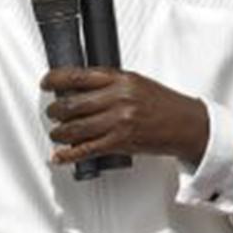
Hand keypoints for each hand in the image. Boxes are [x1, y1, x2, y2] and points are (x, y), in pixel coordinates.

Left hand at [42, 67, 209, 167]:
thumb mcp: (136, 82)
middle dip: (55, 110)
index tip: (46, 82)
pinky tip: (60, 155)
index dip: (55, 79)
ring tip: (57, 133)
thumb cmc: (163, 104)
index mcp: (120, 79)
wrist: (186, 124)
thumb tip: (80, 87)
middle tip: (52, 112)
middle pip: (72, 104)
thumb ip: (110, 83)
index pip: (78, 76)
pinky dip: (68, 155)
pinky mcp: (120, 142)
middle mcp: (118, 98)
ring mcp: (118, 121)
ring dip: (59, 133)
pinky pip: (86, 149)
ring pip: (75, 128)